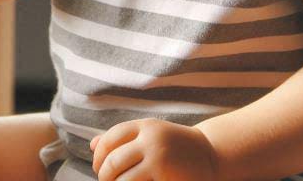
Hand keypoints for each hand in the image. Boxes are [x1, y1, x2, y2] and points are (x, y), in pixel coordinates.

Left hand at [90, 119, 218, 180]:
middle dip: (104, 176)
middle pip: (113, 161)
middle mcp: (151, 140)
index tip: (98, 168)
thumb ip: (122, 138)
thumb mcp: (149, 134)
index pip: (110, 139)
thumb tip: (92, 146)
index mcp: (144, 126)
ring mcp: (160, 160)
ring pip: (124, 180)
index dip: (99, 156)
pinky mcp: (167, 177)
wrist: (211, 154)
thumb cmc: (173, 145)